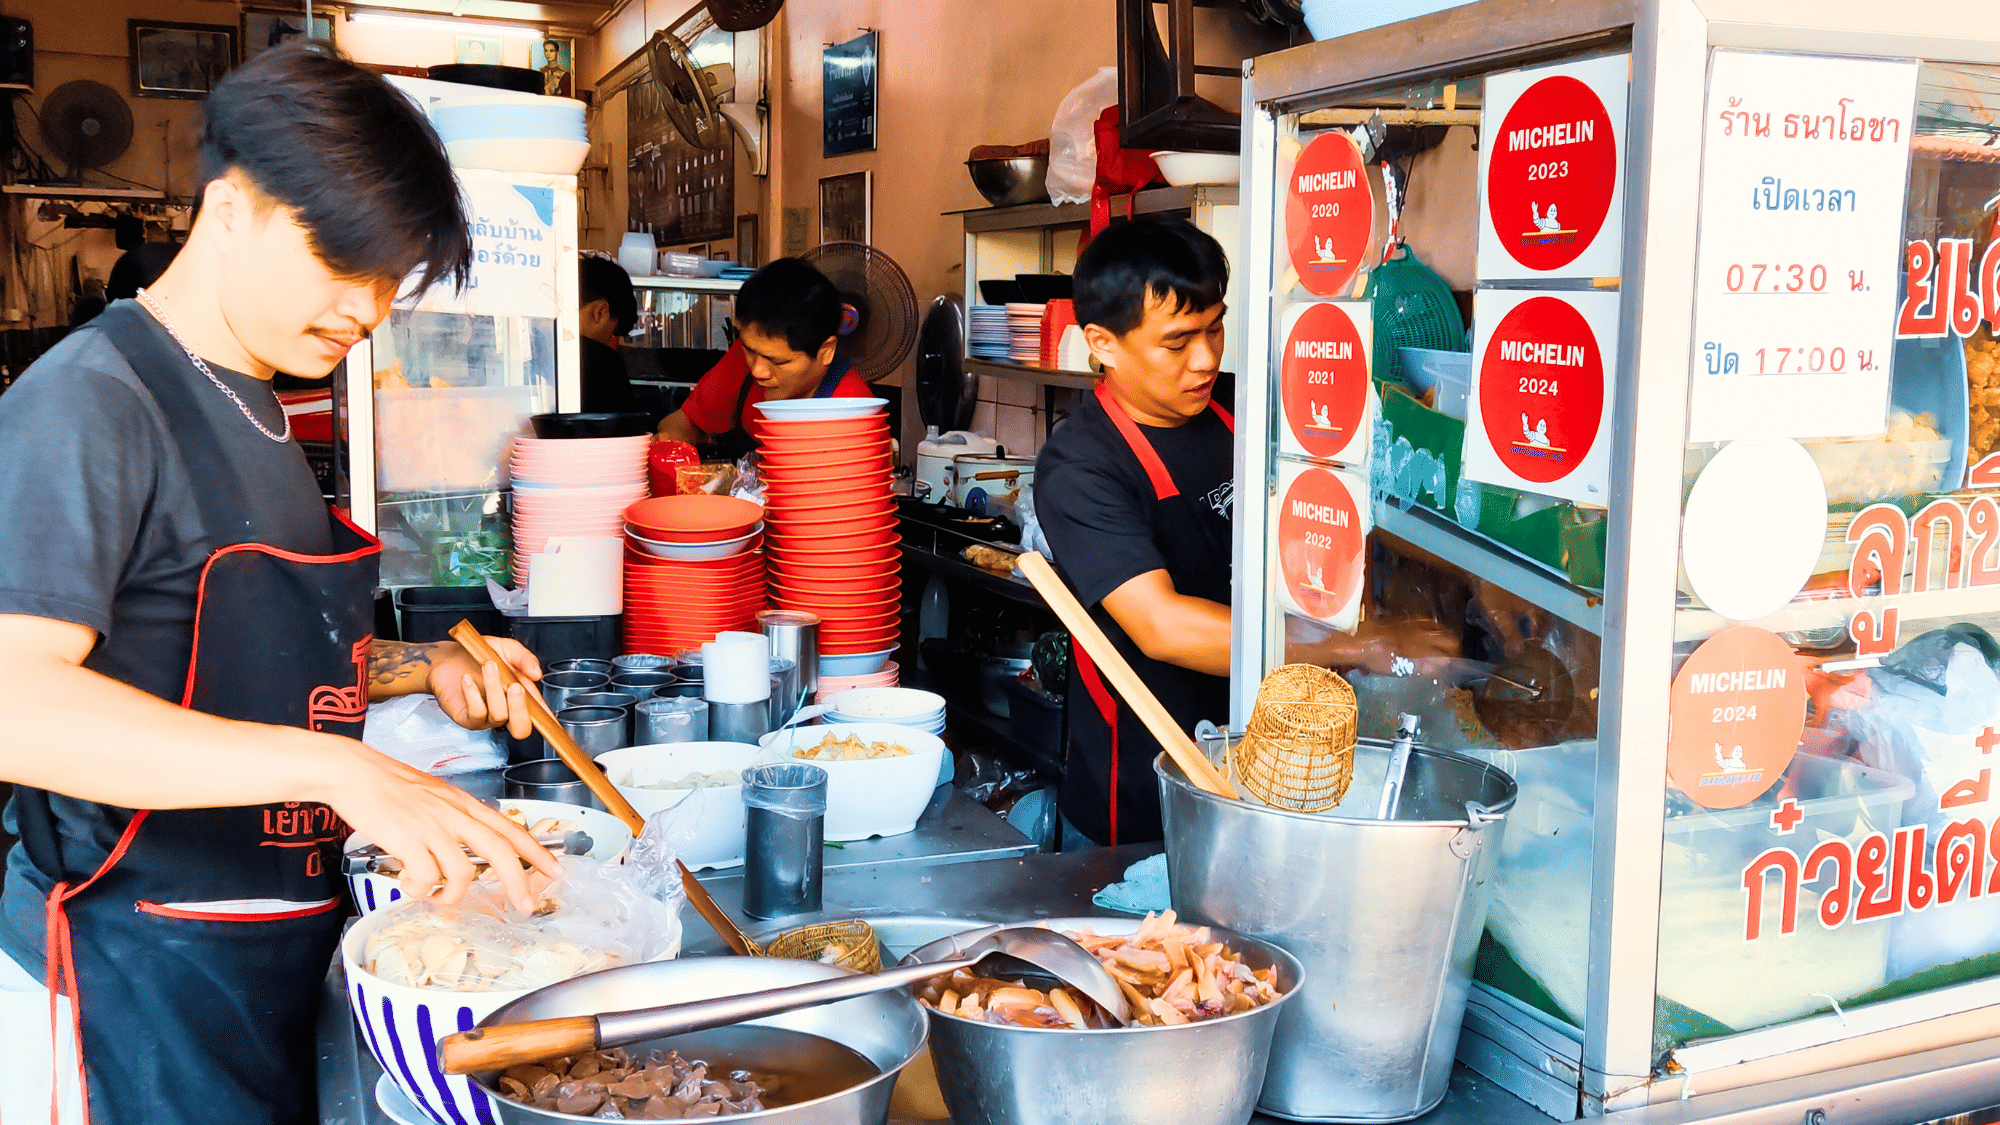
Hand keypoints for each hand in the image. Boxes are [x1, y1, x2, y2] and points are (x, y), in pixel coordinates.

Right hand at [310, 734, 561, 911]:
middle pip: (499, 850)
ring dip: (453, 895)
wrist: (353, 772)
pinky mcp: (407, 839)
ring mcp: (431, 827)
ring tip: (438, 897)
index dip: (537, 851)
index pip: (511, 828)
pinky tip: (410, 884)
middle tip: (525, 906)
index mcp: (463, 804)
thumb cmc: (389, 785)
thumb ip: (455, 817)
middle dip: (518, 882)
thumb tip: (467, 845)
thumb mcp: (435, 795)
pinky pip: (427, 878)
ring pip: (463, 872)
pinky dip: (421, 890)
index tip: (556, 870)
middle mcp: (454, 814)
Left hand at [426, 638, 541, 740]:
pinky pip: (476, 713)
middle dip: (521, 709)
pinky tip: (467, 678)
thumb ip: (524, 658)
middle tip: (515, 687)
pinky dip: (473, 694)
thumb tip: (537, 673)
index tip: (557, 727)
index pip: (539, 716)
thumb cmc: (476, 655)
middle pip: (522, 729)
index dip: (549, 724)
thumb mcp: (505, 649)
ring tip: (488, 666)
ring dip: (494, 688)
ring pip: (499, 715)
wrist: (446, 657)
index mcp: (520, 696)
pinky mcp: (467, 718)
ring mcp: (487, 717)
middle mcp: (506, 710)